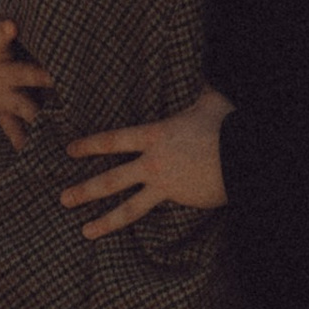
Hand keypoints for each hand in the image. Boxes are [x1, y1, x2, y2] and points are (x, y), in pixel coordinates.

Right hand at [0, 0, 51, 151]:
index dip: (5, 32)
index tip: (13, 26)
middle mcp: (1, 74)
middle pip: (22, 74)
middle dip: (37, 76)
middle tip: (55, 78)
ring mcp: (5, 98)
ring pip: (25, 109)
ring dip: (39, 117)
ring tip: (56, 128)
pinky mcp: (10, 118)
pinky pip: (19, 134)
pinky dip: (29, 146)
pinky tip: (43, 160)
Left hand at [62, 89, 232, 237]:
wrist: (246, 155)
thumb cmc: (228, 125)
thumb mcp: (211, 101)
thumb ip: (202, 91)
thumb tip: (207, 76)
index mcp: (156, 136)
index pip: (114, 141)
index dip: (90, 145)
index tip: (70, 150)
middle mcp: (154, 162)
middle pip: (112, 179)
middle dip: (85, 190)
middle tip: (63, 198)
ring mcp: (165, 185)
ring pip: (128, 207)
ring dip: (104, 219)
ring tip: (85, 231)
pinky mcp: (180, 200)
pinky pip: (157, 211)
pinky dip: (142, 223)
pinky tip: (131, 231)